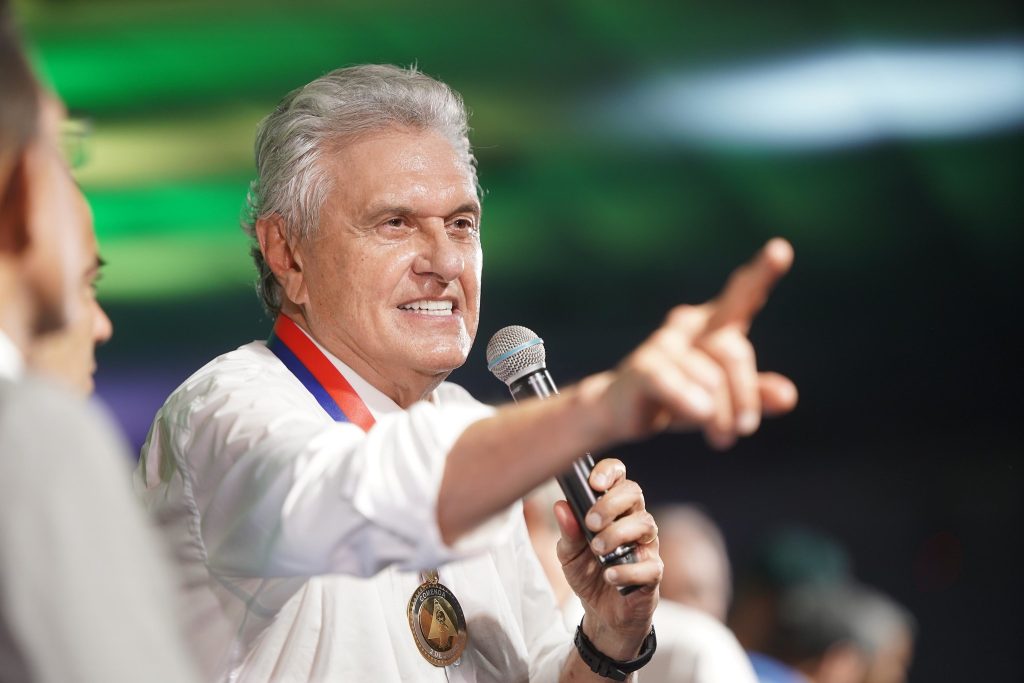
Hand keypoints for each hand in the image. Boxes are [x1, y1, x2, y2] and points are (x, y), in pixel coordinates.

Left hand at [555, 458, 658, 660]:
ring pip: (645, 524)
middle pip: (634, 493)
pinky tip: (610, 575)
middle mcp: (633, 520)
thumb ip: (567, 531)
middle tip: (591, 523)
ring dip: (618, 534)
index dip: (609, 472)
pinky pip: (650, 566)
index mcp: (614, 509)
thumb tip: (561, 506)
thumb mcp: (568, 554)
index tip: (594, 483)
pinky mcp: (653, 573)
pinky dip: (628, 570)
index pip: (619, 477)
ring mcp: (646, 545)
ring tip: (597, 549)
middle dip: (611, 504)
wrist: (600, 612)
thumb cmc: (587, 572)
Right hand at [591, 237, 797, 448]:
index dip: (761, 274)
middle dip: (745, 395)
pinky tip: (700, 413)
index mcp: (713, 325)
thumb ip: (756, 395)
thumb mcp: (724, 400)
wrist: (619, 411)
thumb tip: (788, 396)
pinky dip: (689, 400)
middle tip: (745, 430)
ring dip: (720, 415)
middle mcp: (688, 326)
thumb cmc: (678, 396)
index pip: (741, 297)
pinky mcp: (642, 367)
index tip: (781, 249)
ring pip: (709, 378)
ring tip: (723, 438)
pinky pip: (672, 381)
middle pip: (732, 350)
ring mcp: (663, 344)